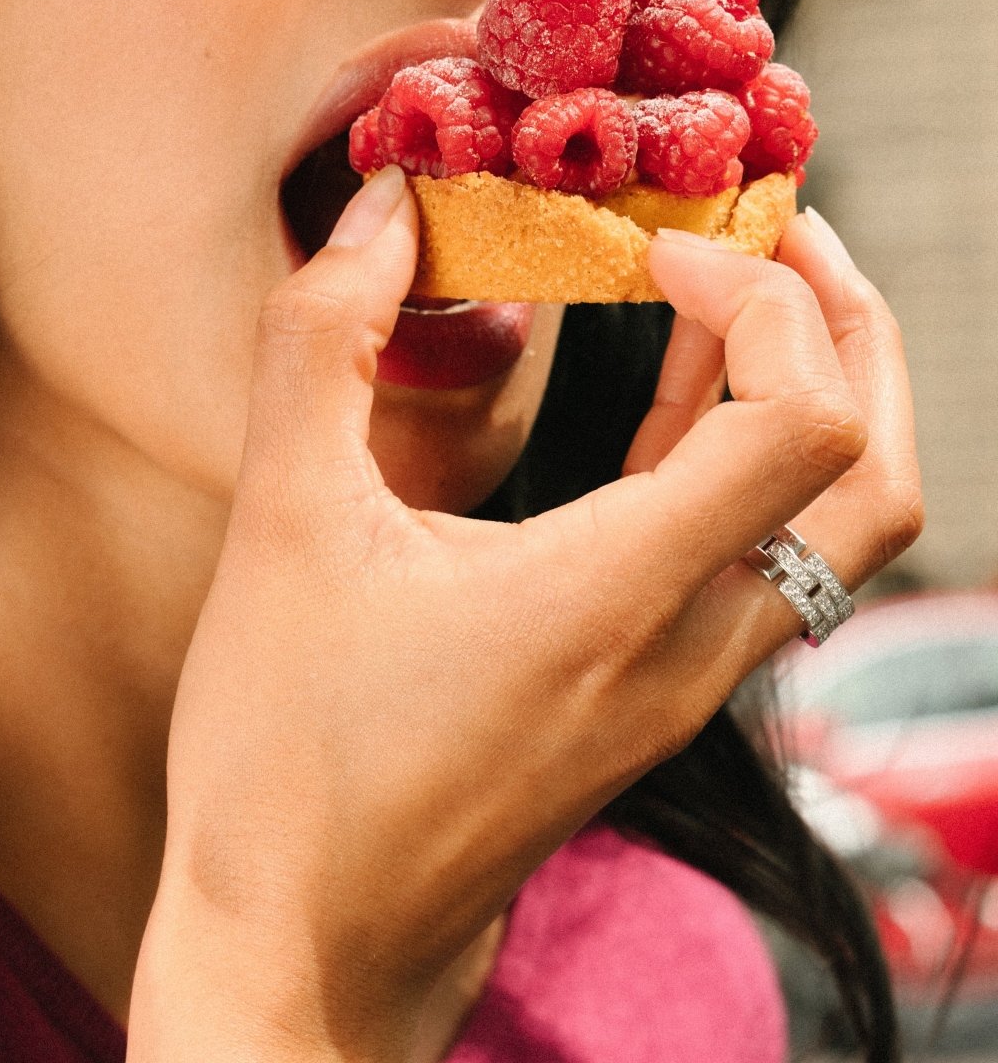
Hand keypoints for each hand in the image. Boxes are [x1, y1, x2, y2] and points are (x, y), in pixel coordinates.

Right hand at [128, 169, 920, 1060]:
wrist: (304, 941)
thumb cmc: (284, 753)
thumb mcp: (282, 525)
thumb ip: (321, 345)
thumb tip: (378, 213)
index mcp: (609, 599)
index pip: (803, 421)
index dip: (765, 298)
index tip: (663, 244)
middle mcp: (681, 651)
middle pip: (872, 478)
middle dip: (851, 330)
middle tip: (780, 231)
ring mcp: (678, 690)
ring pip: (831, 530)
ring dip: (810, 393)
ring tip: (735, 292)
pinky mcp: (649, 706)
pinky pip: (753, 564)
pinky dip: (746, 464)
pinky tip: (676, 406)